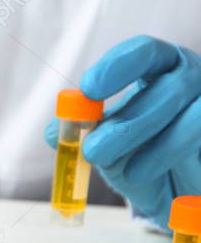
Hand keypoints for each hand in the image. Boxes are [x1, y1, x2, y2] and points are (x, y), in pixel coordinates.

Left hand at [44, 35, 200, 226]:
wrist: (170, 189)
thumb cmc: (136, 154)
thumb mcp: (102, 143)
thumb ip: (78, 134)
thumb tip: (54, 131)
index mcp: (158, 68)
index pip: (144, 52)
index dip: (117, 66)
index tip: (89, 89)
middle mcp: (190, 78)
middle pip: (170, 86)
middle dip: (128, 121)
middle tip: (92, 150)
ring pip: (193, 114)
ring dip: (151, 144)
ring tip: (116, 169)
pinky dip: (167, 155)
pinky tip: (138, 174)